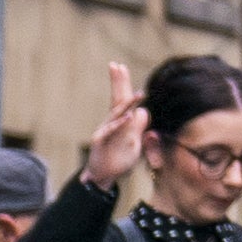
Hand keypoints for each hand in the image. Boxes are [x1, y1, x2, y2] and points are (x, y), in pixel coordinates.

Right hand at [80, 61, 150, 190]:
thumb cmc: (118, 157)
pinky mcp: (99, 142)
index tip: (120, 66)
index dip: (121, 83)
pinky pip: (111, 131)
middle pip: (117, 100)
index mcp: (118, 120)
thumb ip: (138, 127)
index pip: (122, 98)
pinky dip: (120, 123)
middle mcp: (110, 122)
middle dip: (118, 82)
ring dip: (129, 103)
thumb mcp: (133, 142)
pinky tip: (130, 115)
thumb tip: (142, 113)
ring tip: (142, 93)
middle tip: (117, 65)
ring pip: (117, 114)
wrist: (102, 176)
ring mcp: (104, 131)